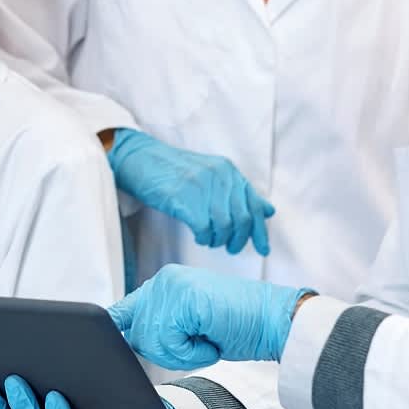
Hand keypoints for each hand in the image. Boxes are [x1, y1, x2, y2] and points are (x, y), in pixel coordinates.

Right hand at [107, 129, 274, 254]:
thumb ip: (239, 192)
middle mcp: (218, 176)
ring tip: (210, 239)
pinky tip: (198, 235)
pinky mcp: (182, 198)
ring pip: (225, 226)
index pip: (254, 205)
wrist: (140, 159)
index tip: (262, 248)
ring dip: (219, 239)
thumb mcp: (210, 175)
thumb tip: (268, 210)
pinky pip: (204, 228)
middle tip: (230, 247)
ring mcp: (200, 186)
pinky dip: (204, 238)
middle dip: (238, 239)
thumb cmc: (174, 170)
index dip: (259, 230)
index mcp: (228, 170)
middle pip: (242, 219)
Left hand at [109, 264, 312, 368]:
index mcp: (164, 283)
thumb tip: (129, 339)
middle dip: (165, 352)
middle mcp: (163, 279)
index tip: (109, 341)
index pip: (123, 310)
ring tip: (207, 339)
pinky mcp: (184, 299)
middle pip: (136, 334)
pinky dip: (191, 353)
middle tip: (198, 343)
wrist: (277, 321)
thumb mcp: (192, 325)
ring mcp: (172, 286)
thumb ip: (161, 326)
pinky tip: (211, 340)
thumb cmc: (240, 326)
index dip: (116, 330)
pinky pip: (169, 342)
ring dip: (181, 354)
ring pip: (151, 341)